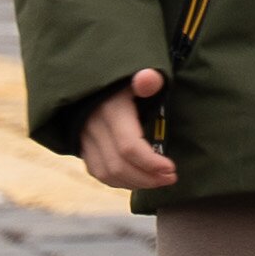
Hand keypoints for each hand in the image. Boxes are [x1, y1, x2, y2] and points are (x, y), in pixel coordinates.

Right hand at [77, 72, 178, 190]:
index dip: (151, 163)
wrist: (91, 76)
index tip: (172, 169)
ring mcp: (85, 138)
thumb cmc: (124, 77)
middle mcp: (94, 127)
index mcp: (111, 110)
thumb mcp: (136, 73)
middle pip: (119, 165)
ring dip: (135, 183)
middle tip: (171, 178)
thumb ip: (147, 78)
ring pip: (107, 174)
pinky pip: (98, 172)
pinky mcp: (82, 146)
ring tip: (159, 180)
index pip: (129, 147)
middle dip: (147, 177)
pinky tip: (139, 179)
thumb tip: (148, 79)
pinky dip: (119, 181)